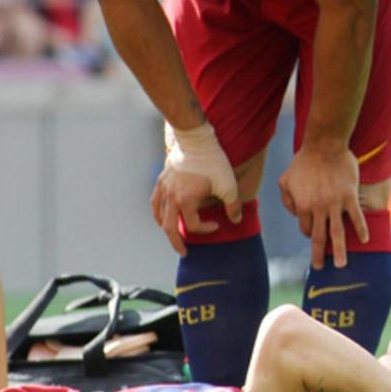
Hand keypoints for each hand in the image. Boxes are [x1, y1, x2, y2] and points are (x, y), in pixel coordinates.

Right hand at [151, 121, 240, 255]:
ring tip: (174, 236)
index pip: (192, 225)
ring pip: (159, 216)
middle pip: (169, 228)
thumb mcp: (228, 184)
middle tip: (184, 252)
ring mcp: (164, 188)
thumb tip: (235, 220)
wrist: (195, 139)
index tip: (216, 224)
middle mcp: (171, 197)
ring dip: (166, 228)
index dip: (205, 229)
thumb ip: (232, 205)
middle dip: (177, 242)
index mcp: (185, 200)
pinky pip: (155, 202)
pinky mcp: (162, 179)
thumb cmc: (212, 161)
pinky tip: (162, 216)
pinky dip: (158, 212)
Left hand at [279, 146, 366, 268]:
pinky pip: (356, 217)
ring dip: (340, 251)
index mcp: (303, 205)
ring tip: (343, 265)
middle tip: (320, 268)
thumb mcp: (286, 179)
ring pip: (338, 233)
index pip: (306, 228)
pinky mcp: (349, 196)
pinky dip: (360, 229)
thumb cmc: (304, 161)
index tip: (315, 233)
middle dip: (319, 255)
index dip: (310, 232)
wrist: (324, 145)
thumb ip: (287, 198)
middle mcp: (318, 208)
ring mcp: (335, 203)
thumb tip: (295, 213)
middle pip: (319, 237)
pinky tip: (364, 240)